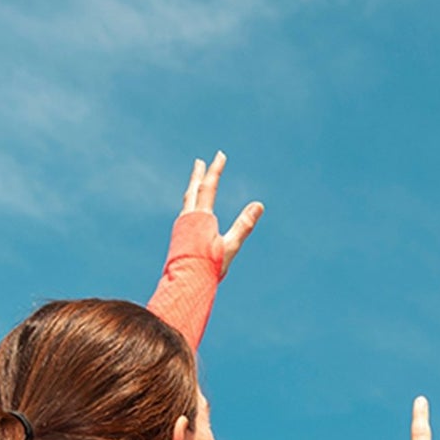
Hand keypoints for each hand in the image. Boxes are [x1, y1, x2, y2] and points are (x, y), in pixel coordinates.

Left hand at [179, 151, 263, 276]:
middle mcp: (188, 218)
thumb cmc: (208, 267)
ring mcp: (182, 227)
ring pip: (187, 200)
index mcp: (201, 217)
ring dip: (192, 187)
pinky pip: (186, 211)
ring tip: (195, 181)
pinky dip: (190, 202)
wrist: (183, 284)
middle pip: (193, 190)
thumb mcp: (230, 245)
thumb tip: (259, 205)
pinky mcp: (180, 235)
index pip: (208, 187)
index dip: (215, 170)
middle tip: (200, 161)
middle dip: (198, 174)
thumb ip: (244, 224)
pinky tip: (192, 209)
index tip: (220, 155)